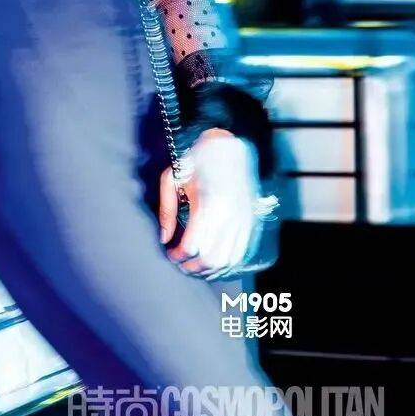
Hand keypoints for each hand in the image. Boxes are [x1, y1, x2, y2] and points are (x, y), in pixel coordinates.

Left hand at [158, 128, 260, 279]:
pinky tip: (212, 261)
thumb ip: (166, 210)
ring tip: (194, 264)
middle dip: (192, 267)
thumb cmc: (196, 160)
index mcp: (209, 203)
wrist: (227, 146)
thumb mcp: (172, 179)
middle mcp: (230, 215)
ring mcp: (243, 219)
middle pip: (210, 258)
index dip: (178, 255)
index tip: (169, 254)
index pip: (192, 245)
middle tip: (180, 263)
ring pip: (227, 260)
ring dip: (208, 269)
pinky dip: (225, 263)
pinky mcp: (250, 221)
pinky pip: (240, 252)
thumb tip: (164, 238)